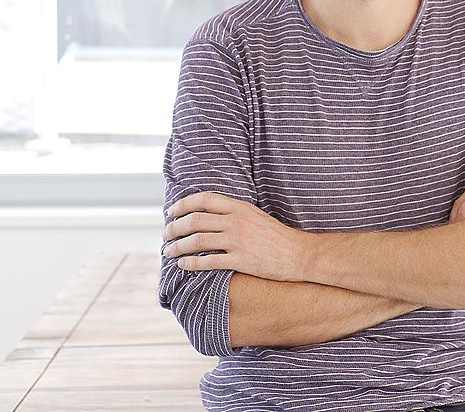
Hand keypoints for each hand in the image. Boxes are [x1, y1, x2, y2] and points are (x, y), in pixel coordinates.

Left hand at [162, 192, 308, 281]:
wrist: (299, 254)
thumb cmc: (277, 236)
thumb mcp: (256, 216)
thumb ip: (234, 213)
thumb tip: (208, 214)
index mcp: (240, 207)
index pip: (204, 199)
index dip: (183, 205)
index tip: (171, 212)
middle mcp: (237, 221)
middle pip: (195, 220)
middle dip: (174, 228)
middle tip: (165, 236)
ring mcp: (239, 241)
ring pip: (197, 241)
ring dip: (177, 247)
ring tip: (168, 252)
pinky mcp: (241, 260)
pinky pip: (209, 261)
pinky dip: (191, 263)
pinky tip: (182, 266)